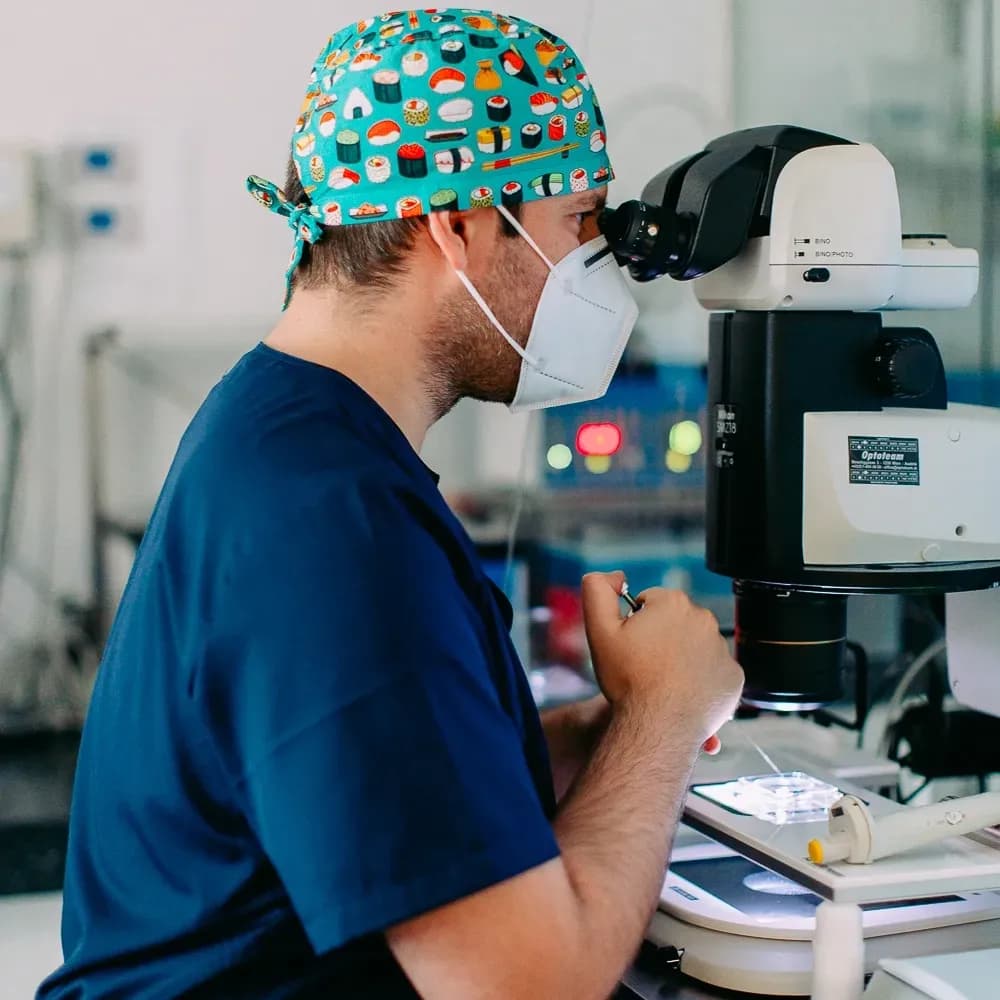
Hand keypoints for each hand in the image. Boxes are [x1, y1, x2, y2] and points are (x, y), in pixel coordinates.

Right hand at [581, 571, 743, 748]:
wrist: (657, 725)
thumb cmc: (628, 680)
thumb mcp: (599, 630)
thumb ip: (597, 590)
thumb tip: (613, 575)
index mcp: (672, 602)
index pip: (650, 603)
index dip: (635, 624)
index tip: (632, 647)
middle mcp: (703, 619)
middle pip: (675, 622)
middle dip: (661, 638)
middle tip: (645, 666)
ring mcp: (722, 648)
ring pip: (695, 646)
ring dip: (682, 658)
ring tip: (663, 682)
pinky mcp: (733, 676)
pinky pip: (714, 671)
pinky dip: (701, 679)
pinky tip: (683, 693)